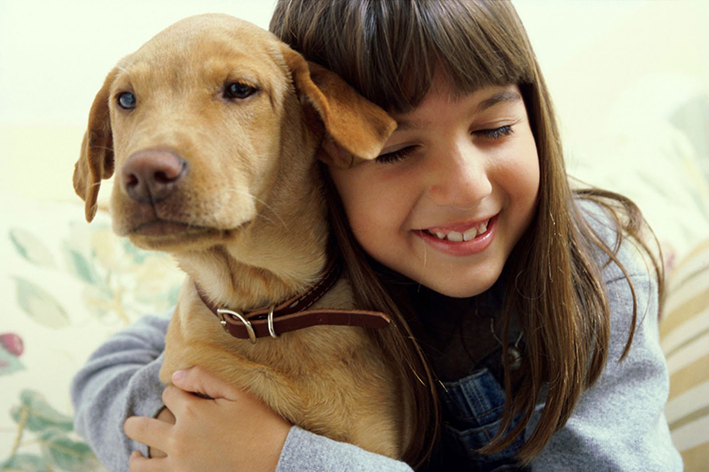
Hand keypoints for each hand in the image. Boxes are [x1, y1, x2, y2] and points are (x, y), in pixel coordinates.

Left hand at [124, 367, 290, 471]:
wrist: (278, 462)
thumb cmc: (262, 425)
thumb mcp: (239, 393)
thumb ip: (205, 378)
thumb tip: (175, 375)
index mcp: (192, 413)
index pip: (169, 394)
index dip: (177, 392)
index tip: (187, 397)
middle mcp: (179, 441)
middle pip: (140, 427)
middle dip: (136, 423)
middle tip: (133, 424)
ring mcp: (180, 468)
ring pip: (140, 464)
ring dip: (137, 457)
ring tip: (137, 455)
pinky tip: (155, 470)